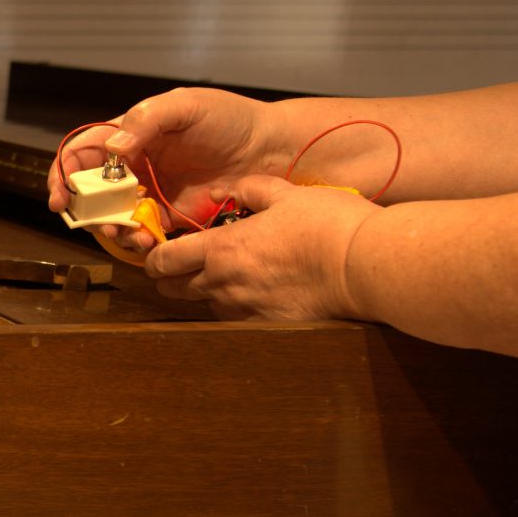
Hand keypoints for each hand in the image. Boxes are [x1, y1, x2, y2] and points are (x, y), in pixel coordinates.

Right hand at [50, 89, 281, 255]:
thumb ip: (146, 120)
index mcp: (129, 135)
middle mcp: (133, 167)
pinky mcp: (169, 218)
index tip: (63, 196)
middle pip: (90, 190)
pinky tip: (144, 240)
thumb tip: (112, 149)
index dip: (64, 173)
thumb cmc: (230, 119)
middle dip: (85, 209)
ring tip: (124, 233)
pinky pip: (142, 233)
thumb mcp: (186, 106)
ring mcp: (150, 194)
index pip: (82, 153)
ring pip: (112, 216)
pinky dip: (136, 241)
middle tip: (94, 220)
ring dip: (109, 228)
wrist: (269, 149)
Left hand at [142, 175, 376, 320]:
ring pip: (205, 305)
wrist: (363, 265)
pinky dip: (235, 309)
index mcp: (221, 249)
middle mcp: (224, 284)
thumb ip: (250, 189)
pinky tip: (252, 296)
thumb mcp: (287, 194)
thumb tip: (225, 189)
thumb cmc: (327, 224)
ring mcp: (244, 309)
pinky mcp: (267, 326)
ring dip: (205, 293)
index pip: (165, 261)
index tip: (157, 256)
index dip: (154, 259)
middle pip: (175, 289)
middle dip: (171, 279)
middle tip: (180, 269)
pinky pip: (237, 320)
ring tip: (222, 279)